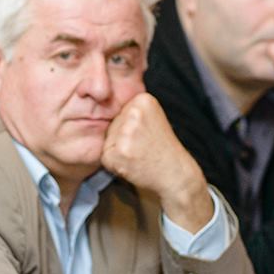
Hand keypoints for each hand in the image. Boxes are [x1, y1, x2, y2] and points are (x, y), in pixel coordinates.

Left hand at [102, 92, 212, 230]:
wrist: (176, 173)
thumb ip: (130, 113)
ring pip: (106, 142)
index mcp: (143, 99)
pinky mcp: (120, 151)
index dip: (129, 129)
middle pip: (111, 127)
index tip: (146, 135)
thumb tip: (97, 108)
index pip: (119, 113)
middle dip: (121, 141)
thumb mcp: (152, 119)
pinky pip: (105, 158)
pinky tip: (134, 165)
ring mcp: (127, 132)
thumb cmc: (162, 148)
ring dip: (118, 154)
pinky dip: (116, 166)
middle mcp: (134, 112)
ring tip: (139, 156)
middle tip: (143, 148)